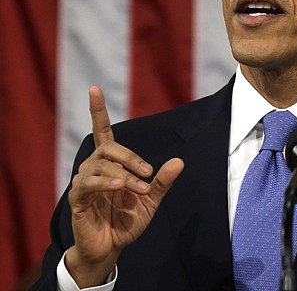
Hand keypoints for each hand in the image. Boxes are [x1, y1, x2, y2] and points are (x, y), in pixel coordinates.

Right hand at [65, 86, 183, 286]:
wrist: (112, 247)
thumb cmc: (128, 220)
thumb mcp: (151, 200)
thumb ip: (163, 181)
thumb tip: (180, 161)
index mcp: (111, 164)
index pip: (102, 131)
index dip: (98, 111)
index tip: (94, 89)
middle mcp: (95, 167)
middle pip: (109, 148)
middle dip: (132, 158)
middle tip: (149, 174)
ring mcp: (84, 182)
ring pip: (101, 165)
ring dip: (124, 175)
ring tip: (140, 189)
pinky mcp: (78, 198)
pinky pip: (88, 183)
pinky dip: (105, 182)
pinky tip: (118, 186)